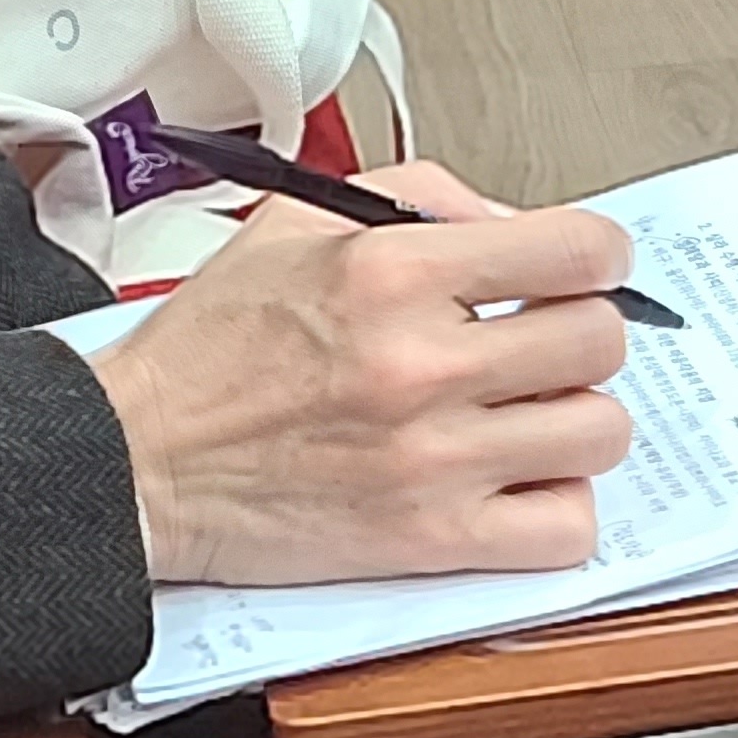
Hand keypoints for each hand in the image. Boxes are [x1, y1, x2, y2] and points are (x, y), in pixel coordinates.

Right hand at [84, 161, 635, 585]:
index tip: (582, 271)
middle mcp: (419, 361)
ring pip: (599, 434)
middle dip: (578, 335)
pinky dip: (555, 509)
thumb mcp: (293, 222)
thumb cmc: (207, 349)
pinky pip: (566, 530)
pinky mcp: (429, 540)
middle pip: (598, 341)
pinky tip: (514, 484)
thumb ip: (416, 198)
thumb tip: (511, 226)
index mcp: (390, 269)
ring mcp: (432, 457)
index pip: (577, 251)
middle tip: (541, 344)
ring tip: (527, 416)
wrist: (138, 458)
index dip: (596, 257)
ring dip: (573, 422)